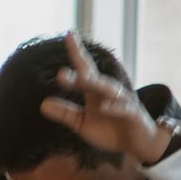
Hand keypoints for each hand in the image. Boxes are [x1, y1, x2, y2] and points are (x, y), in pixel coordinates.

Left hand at [37, 31, 168, 162]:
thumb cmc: (110, 131)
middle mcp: (108, 93)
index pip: (84, 69)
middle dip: (81, 67)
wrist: (137, 145)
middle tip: (61, 68)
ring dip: (95, 84)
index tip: (68, 34)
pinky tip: (104, 107)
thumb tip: (43, 103)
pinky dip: (114, 107)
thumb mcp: (82, 124)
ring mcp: (122, 102)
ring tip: (81, 79)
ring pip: (109, 89)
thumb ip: (66, 113)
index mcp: (94, 92)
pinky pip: (124, 109)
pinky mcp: (133, 115)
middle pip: (93, 77)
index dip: (77, 52)